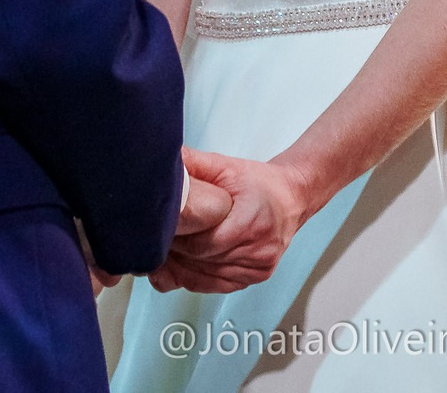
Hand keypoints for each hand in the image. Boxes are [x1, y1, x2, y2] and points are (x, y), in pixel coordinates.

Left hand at [152, 148, 310, 293]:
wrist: (291, 198)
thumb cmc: (260, 183)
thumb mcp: (226, 167)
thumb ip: (194, 164)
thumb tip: (163, 161)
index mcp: (251, 222)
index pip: (202, 244)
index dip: (177, 240)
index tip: (159, 231)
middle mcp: (259, 249)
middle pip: (203, 261)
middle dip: (176, 253)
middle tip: (154, 242)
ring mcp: (259, 267)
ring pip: (207, 277)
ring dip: (183, 268)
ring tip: (166, 253)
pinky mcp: (257, 276)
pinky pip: (218, 285)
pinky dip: (197, 278)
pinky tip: (183, 265)